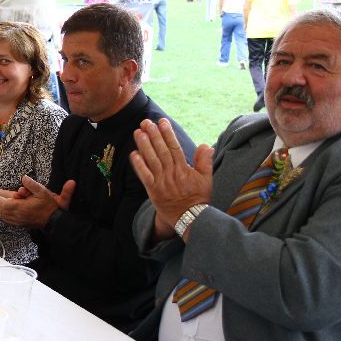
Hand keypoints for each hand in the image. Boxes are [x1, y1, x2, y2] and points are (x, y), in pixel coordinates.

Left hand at [0, 175, 74, 227]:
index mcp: (22, 208)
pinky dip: (2, 214)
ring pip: (3, 216)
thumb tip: (23, 178)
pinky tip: (1, 209)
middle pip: (1, 211)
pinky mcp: (20, 224)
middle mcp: (18, 216)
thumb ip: (32, 184)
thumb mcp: (42, 192)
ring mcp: (19, 221)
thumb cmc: (48, 206)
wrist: (53, 220)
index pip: (4, 204)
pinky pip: (7, 220)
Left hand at [129, 118, 212, 236]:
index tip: (162, 122)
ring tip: (138, 132)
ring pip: (151, 160)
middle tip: (146, 122)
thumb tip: (205, 145)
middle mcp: (171, 174)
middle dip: (153, 135)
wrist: (190, 218)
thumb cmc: (199, 198)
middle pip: (161, 150)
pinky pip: (144, 176)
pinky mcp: (153, 190)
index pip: (175, 147)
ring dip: (144, 145)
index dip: (167, 134)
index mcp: (184, 169)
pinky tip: (133, 154)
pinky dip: (139, 165)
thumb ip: (205, 161)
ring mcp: (161, 182)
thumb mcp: (206, 179)